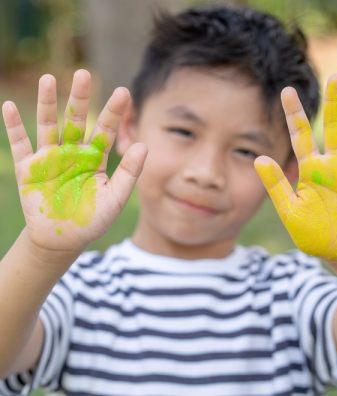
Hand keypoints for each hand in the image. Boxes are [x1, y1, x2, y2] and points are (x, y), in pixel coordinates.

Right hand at [2, 70, 146, 253]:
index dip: (114, 112)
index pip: (105, 130)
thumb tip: (143, 145)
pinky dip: (14, 126)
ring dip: (47, 103)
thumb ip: (130, 172)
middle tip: (84, 74)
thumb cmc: (94, 219)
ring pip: (48, 125)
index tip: (123, 92)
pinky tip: (9, 106)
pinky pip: (20, 144)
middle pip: (76, 120)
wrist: (64, 239)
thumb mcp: (117, 197)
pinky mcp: (29, 169)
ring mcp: (50, 158)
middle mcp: (72, 153)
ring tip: (49, 79)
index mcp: (94, 158)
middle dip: (79, 98)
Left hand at [255, 74, 336, 260]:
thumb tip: (258, 158)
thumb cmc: (310, 231)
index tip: (287, 91)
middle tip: (335, 77)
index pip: (300, 134)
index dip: (294, 113)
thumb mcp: (289, 209)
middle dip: (334, 103)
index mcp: (309, 169)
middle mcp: (331, 164)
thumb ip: (276, 184)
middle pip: (333, 127)